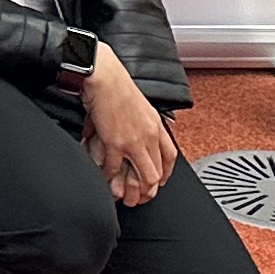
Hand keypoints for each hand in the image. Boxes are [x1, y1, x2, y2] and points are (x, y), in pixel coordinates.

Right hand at [76, 45, 179, 207]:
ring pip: (142, 178)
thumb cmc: (116, 86)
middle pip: (157, 173)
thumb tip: (137, 133)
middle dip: (148, 190)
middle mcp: (149, 135)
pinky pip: (115, 170)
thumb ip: (142, 122)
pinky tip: (104, 179)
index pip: (170, 157)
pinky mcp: (116, 143)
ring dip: (132, 191)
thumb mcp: (140, 105)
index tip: (158, 181)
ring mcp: (134, 141)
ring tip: (124, 197)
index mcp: (156, 125)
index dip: (165, 174)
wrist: (104, 76)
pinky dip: (109, 178)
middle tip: (139, 197)